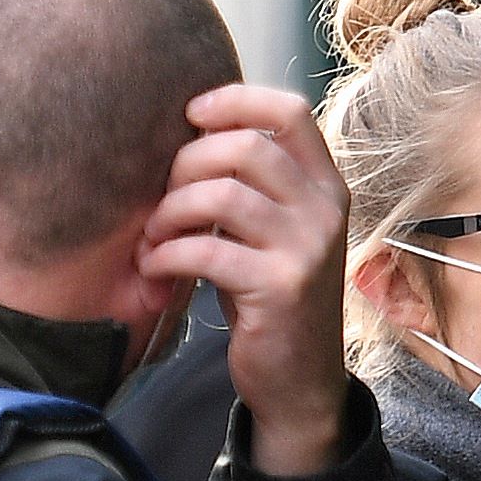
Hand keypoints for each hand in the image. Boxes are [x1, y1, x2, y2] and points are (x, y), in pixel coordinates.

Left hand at [143, 86, 354, 476]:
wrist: (299, 380)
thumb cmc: (271, 296)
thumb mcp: (274, 230)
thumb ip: (252, 183)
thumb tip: (189, 132)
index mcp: (326, 187)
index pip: (289, 111)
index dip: (234, 100)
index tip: (190, 116)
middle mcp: (326, 211)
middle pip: (245, 147)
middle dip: (186, 165)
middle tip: (164, 199)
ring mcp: (308, 249)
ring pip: (222, 194)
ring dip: (170, 212)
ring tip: (153, 237)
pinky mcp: (281, 288)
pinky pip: (206, 249)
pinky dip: (166, 255)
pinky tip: (156, 269)